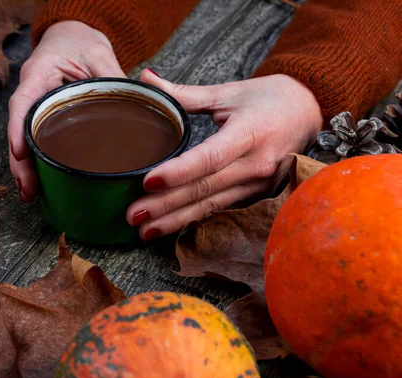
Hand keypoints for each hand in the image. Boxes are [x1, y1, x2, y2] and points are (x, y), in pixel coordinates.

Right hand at [8, 21, 125, 200]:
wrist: (72, 35)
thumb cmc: (79, 41)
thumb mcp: (98, 53)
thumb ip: (111, 76)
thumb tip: (133, 101)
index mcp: (38, 74)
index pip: (22, 103)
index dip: (17, 130)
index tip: (21, 153)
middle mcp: (31, 93)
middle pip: (20, 131)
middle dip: (21, 162)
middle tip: (28, 188)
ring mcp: (35, 108)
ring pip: (25, 140)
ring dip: (26, 168)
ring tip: (31, 193)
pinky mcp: (44, 118)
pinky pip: (37, 140)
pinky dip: (36, 162)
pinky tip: (40, 182)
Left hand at [128, 70, 323, 240]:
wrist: (313, 112)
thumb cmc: (270, 99)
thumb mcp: (229, 92)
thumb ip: (185, 93)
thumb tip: (145, 78)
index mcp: (250, 132)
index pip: (211, 157)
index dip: (179, 172)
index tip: (148, 181)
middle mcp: (257, 164)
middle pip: (205, 189)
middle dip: (166, 205)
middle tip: (132, 215)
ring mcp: (258, 184)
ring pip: (211, 206)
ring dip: (175, 220)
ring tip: (143, 231)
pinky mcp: (256, 195)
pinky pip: (220, 210)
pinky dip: (193, 220)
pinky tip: (169, 228)